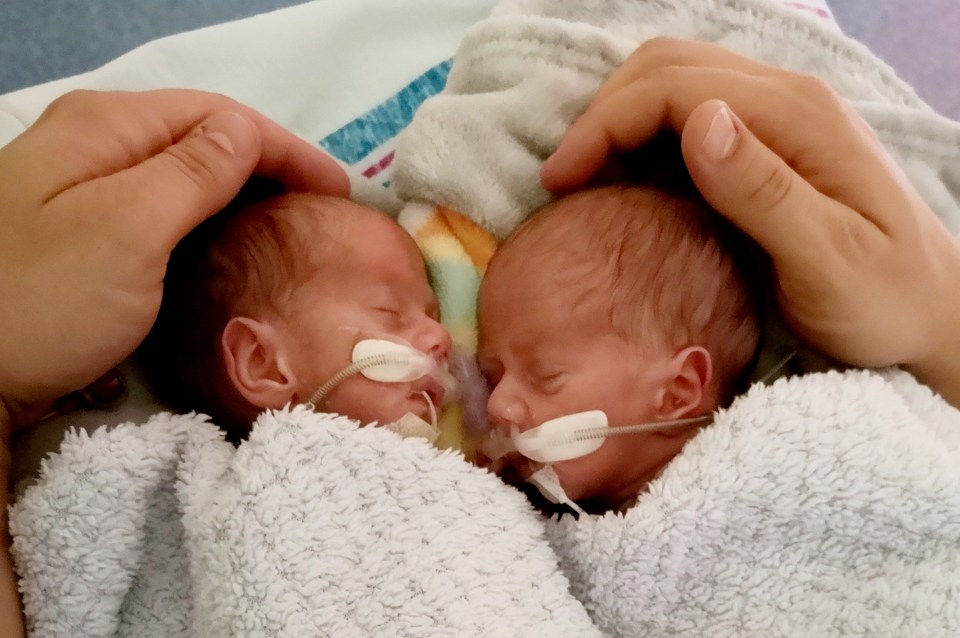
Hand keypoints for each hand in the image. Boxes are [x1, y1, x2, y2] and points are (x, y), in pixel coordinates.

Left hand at [0, 89, 349, 428]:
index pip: (220, 116)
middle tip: (320, 214)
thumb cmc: (44, 302)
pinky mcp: (85, 232)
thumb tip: (247, 133)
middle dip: (270, 169)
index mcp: (107, 127)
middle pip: (204, 139)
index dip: (287, 149)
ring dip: (243, 195)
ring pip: (186, 174)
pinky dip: (210, 221)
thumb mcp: (128, 229)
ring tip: (288, 229)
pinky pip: (165, 209)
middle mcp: (95, 144)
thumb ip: (193, 171)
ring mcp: (85, 188)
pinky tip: (231, 246)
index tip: (338, 193)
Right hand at [541, 38, 959, 404]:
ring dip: (618, 124)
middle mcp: (785, 99)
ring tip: (587, 184)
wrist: (931, 312)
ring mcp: (777, 117)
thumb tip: (699, 120)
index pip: (675, 87)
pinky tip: (630, 186)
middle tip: (565, 181)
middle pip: (666, 67)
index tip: (562, 181)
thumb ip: (766, 190)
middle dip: (602, 116)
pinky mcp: (766, 143)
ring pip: (672, 85)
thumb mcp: (830, 259)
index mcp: (796, 117)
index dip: (606, 124)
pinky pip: (687, 118)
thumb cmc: (882, 300)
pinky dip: (642, 142)